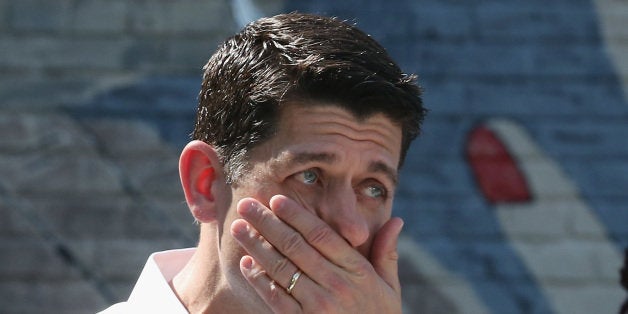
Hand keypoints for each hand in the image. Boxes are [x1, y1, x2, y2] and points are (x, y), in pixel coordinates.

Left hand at [230, 194, 402, 312]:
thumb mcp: (390, 287)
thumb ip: (387, 253)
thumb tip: (397, 220)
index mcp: (357, 270)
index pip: (321, 235)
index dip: (297, 214)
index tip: (277, 198)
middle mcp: (336, 285)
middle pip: (295, 246)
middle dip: (267, 222)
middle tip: (246, 204)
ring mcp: (318, 306)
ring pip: (281, 268)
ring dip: (256, 245)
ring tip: (239, 228)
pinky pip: (276, 298)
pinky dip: (259, 279)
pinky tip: (247, 263)